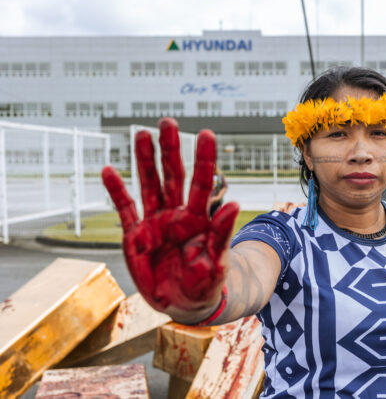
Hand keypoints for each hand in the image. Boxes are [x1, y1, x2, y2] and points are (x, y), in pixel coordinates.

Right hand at [102, 118, 238, 322]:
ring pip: (149, 185)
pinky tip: (108, 170)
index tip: (207, 134)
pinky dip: (116, 191)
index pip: (202, 183)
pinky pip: (125, 209)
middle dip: (171, 150)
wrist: (185, 306)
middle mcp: (177, 214)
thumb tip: (234, 204)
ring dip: (145, 160)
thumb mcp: (216, 263)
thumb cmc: (206, 285)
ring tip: (142, 134)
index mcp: (198, 219)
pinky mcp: (135, 236)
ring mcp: (155, 222)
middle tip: (169, 122)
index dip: (204, 160)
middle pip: (173, 176)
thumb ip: (221, 234)